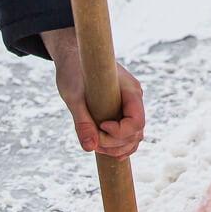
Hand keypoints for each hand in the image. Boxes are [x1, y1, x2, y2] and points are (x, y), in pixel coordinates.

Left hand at [40, 27, 144, 158]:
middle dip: (115, 143)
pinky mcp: (121, 111)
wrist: (73, 58)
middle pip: (136, 132)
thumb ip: (82, 122)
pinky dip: (120, 145)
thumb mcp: (74, 98)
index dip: (120, 131)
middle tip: (92, 141)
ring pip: (134, 136)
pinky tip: (110, 153)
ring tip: (96, 147)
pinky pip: (128, 134)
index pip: (137, 120)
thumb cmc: (73, 72)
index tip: (101, 127)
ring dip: (117, 147)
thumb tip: (90, 148)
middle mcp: (134, 99)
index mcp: (130, 90)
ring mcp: (129, 106)